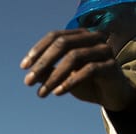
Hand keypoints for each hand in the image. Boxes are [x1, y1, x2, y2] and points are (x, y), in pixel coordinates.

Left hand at [21, 29, 135, 110]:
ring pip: (74, 57)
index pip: (55, 36)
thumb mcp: (64, 78)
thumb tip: (29, 75)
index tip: (23, 67)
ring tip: (41, 93)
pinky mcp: (111, 65)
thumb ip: (49, 73)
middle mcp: (93, 38)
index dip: (38, 50)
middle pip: (63, 44)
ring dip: (53, 76)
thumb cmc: (86, 83)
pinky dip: (70, 82)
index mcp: (80, 36)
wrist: (112, 95)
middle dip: (42, 63)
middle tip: (28, 81)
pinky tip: (57, 93)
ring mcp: (104, 50)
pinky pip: (88, 70)